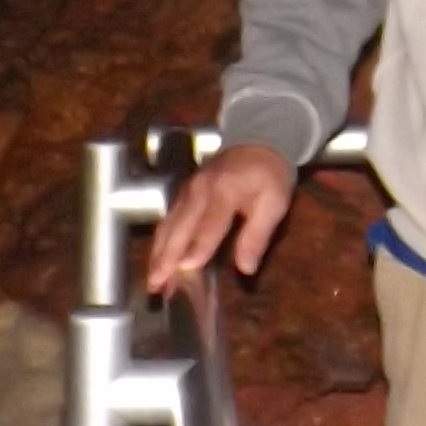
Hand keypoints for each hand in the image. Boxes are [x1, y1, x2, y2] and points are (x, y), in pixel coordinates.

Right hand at [145, 142, 296, 295]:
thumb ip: (257, 236)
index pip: (209, 223)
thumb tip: (246, 268)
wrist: (255, 143)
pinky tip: (157, 261)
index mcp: (224, 190)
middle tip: (156, 282)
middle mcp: (199, 190)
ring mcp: (187, 191)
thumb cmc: (267, 176)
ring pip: (168, 225)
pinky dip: (161, 243)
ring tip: (152, 279)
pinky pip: (168, 221)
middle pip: (179, 226)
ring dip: (158, 253)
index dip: (198, 246)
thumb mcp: (274, 204)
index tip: (187, 268)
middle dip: (166, 256)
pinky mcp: (182, 195)